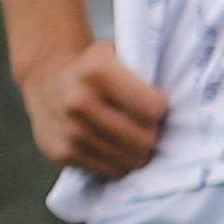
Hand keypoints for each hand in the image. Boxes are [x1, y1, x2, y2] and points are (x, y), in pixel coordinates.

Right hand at [15, 33, 171, 176]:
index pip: (152, 108)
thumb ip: (142, 71)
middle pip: (144, 139)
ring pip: (130, 160)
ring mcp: (69, 131)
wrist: (44, 79)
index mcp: (96, 70)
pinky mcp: (61, 153)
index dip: (159, 108)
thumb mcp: (115, 53)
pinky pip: (110, 170)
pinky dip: (117, 161)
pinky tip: (112, 146)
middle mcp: (78, 101)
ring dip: (136, 151)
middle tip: (146, 126)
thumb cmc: (92, 68)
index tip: (154, 104)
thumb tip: (179, 105)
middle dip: (151, 134)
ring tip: (131, 137)